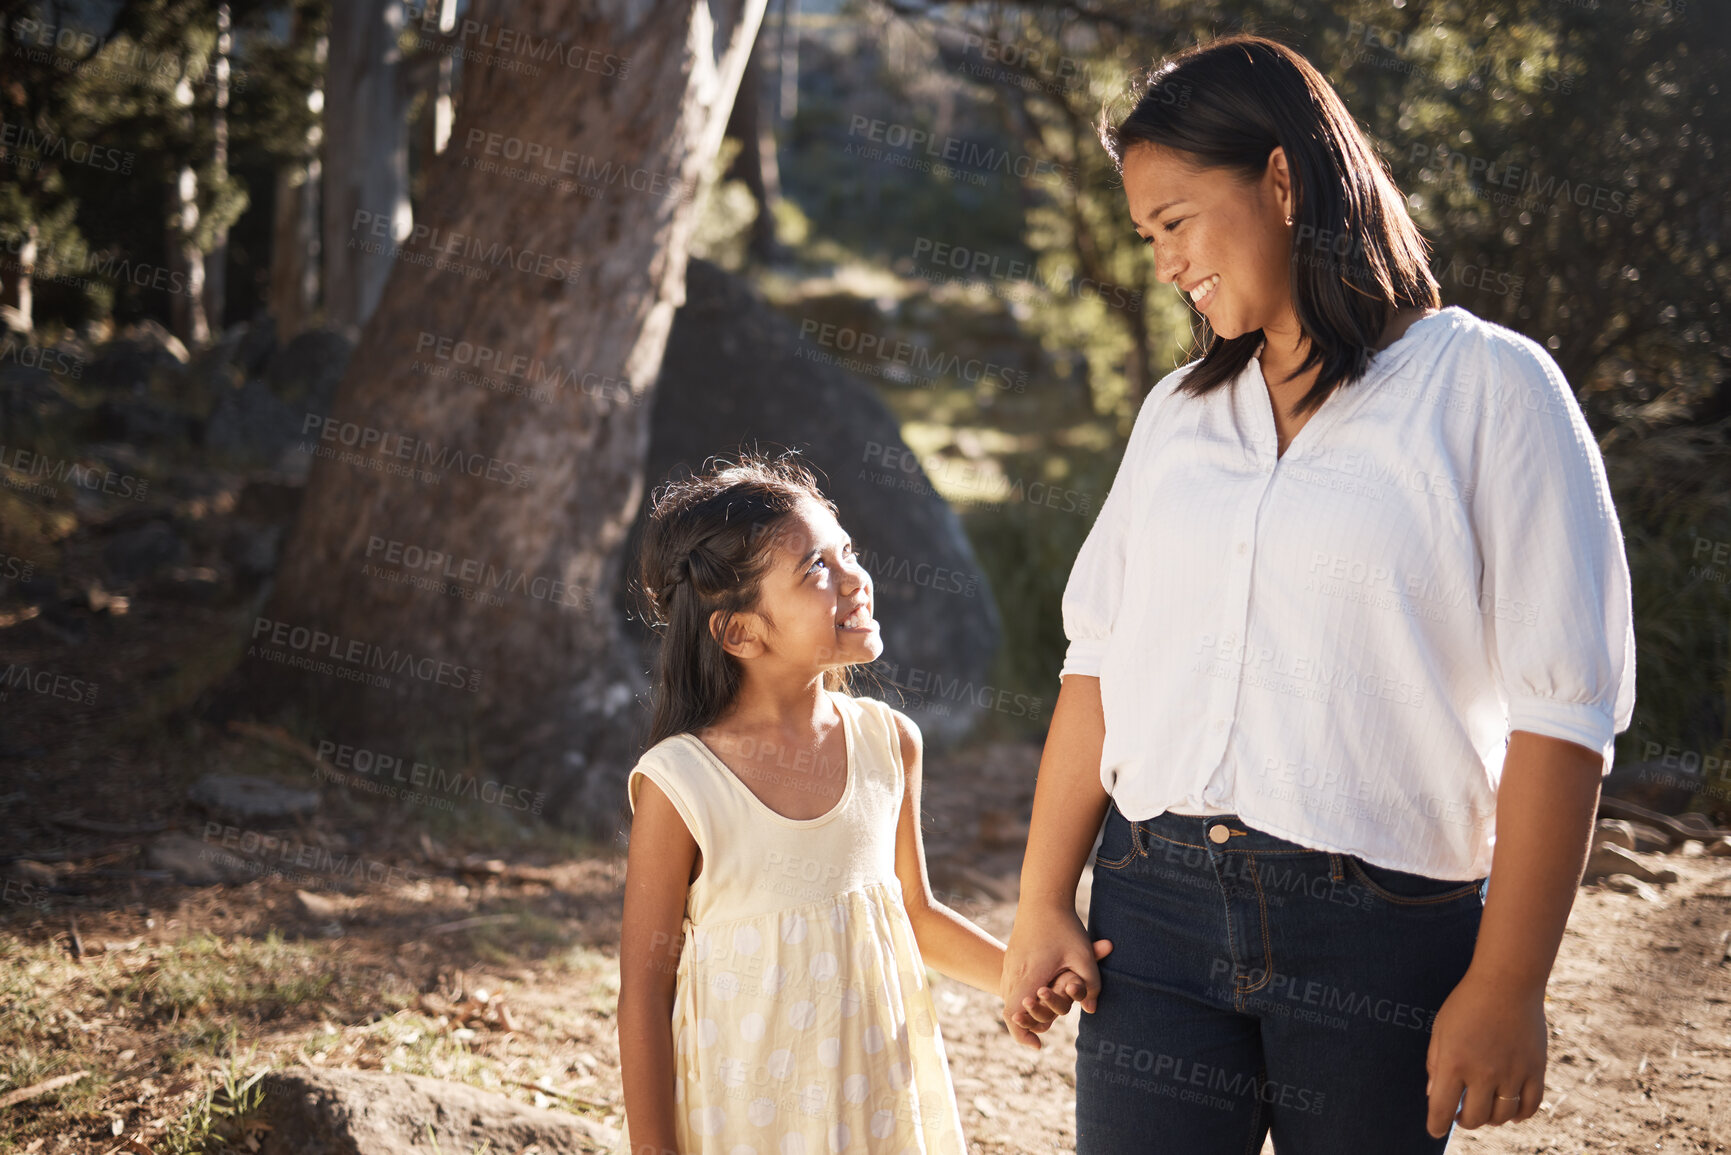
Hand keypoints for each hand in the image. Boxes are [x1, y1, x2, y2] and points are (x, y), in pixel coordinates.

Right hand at [1001, 905, 1111, 1049]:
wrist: (1042, 898)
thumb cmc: (1064, 926)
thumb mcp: (1083, 954)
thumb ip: (1091, 984)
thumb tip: (1092, 1009)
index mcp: (1030, 974)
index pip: (1014, 1015)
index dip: (1022, 1034)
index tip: (1038, 1046)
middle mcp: (1013, 973)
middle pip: (1011, 1011)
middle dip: (1027, 1025)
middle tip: (1042, 1036)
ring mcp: (1008, 966)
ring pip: (1009, 999)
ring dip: (1024, 1011)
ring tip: (1043, 1017)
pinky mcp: (1009, 960)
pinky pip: (1010, 987)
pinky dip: (1020, 998)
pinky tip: (1037, 997)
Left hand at [1425, 969, 1546, 1137]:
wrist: (1507, 981)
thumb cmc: (1467, 1003)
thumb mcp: (1441, 1028)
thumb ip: (1435, 1063)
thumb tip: (1433, 1096)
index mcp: (1453, 1061)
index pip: (1441, 1107)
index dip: (1436, 1125)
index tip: (1434, 1130)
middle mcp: (1483, 1072)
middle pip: (1474, 1118)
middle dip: (1463, 1122)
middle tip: (1459, 1114)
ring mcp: (1512, 1072)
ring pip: (1502, 1116)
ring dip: (1490, 1119)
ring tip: (1483, 1108)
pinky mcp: (1535, 1070)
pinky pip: (1530, 1106)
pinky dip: (1519, 1115)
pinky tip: (1509, 1110)